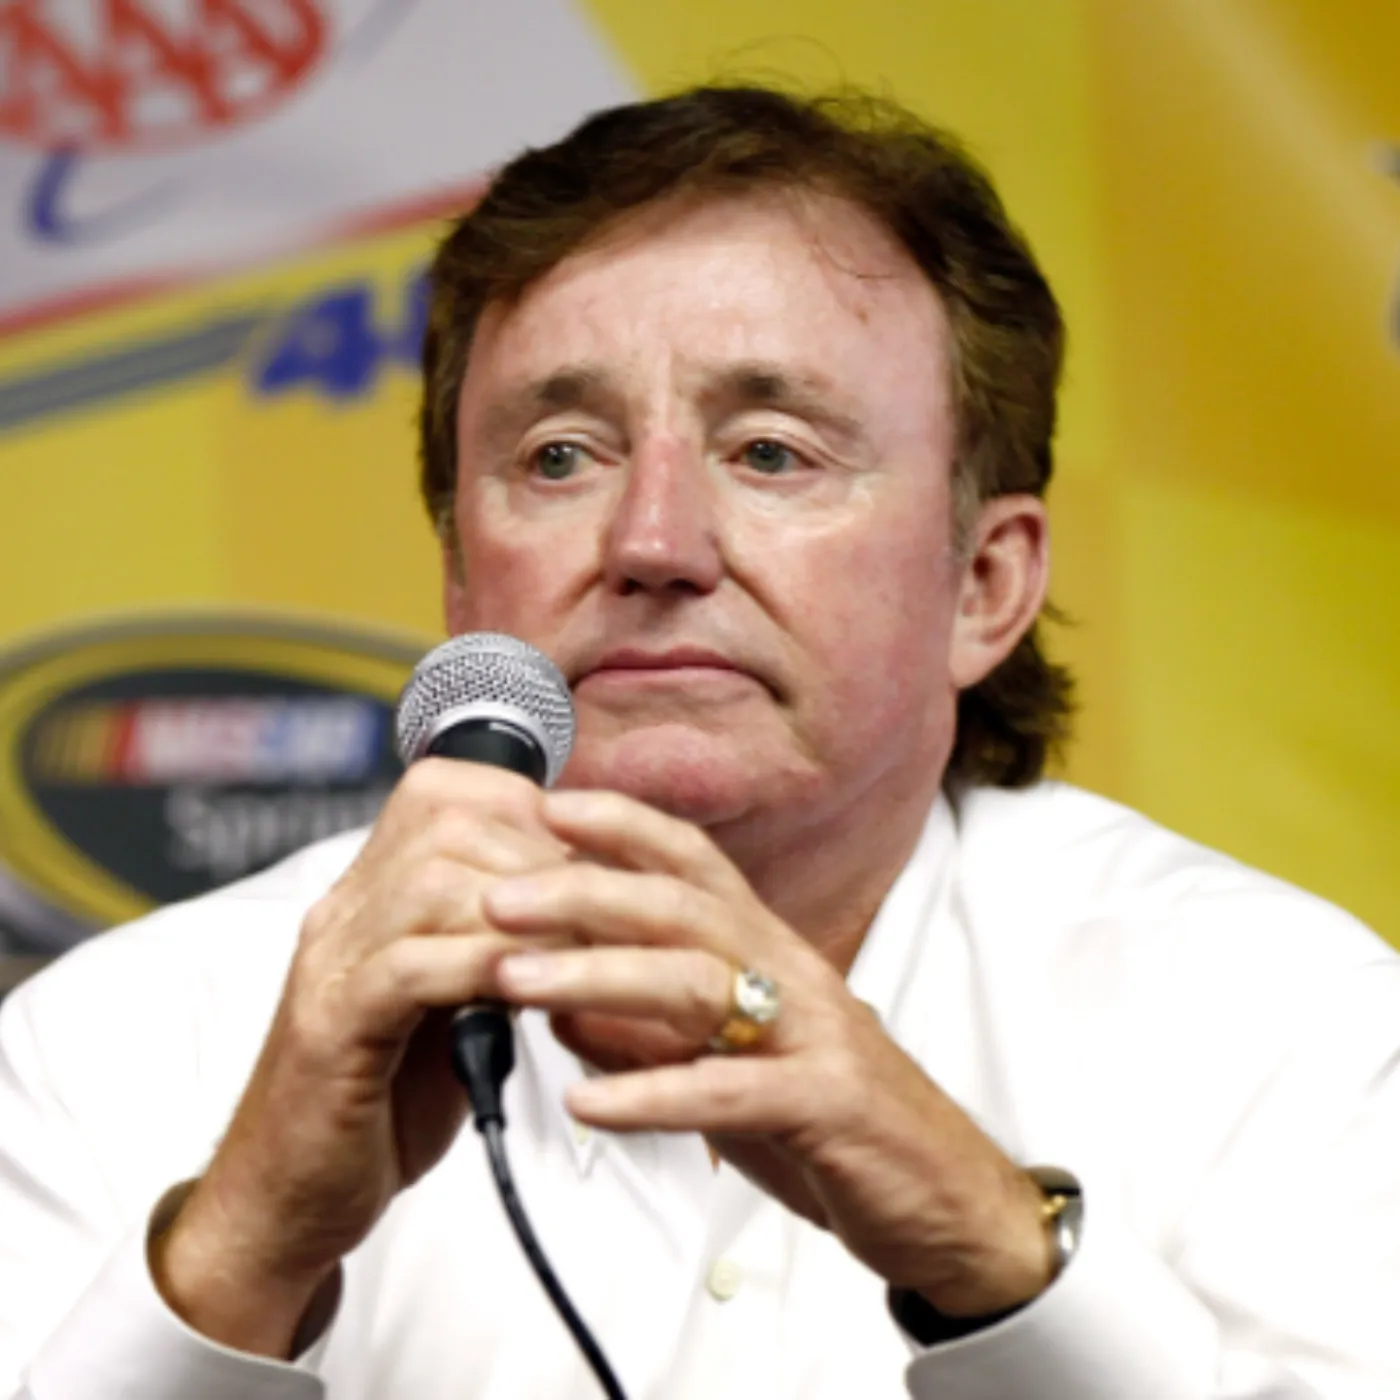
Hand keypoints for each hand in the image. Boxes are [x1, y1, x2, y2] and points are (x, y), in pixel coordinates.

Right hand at [152, 760, 572, 1356]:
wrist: (288, 1197)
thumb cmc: (386, 1098)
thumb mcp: (454, 1000)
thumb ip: (496, 942)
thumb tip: (583, 900)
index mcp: (372, 892)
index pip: (442, 791)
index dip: (523, 809)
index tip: (583, 858)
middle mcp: (344, 910)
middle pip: (445, 823)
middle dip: (537, 858)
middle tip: (595, 908)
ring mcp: (330, 963)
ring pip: (431, 884)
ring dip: (520, 911)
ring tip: (575, 948)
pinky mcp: (329, 1027)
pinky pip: (407, 967)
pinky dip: (477, 967)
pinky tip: (522, 989)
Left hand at [485, 788, 1054, 1317]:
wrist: (942, 1197)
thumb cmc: (824, 1118)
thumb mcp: (730, 1062)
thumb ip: (650, 1032)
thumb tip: (558, 1010)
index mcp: (766, 949)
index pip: (692, 863)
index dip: (623, 827)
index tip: (545, 806)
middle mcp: (789, 972)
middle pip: (682, 906)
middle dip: (584, 892)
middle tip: (494, 896)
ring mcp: (813, 1032)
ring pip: (698, 983)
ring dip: (599, 978)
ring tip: (514, 983)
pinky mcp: (829, 1104)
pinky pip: (732, 1092)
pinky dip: (654, 1092)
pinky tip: (586, 1104)